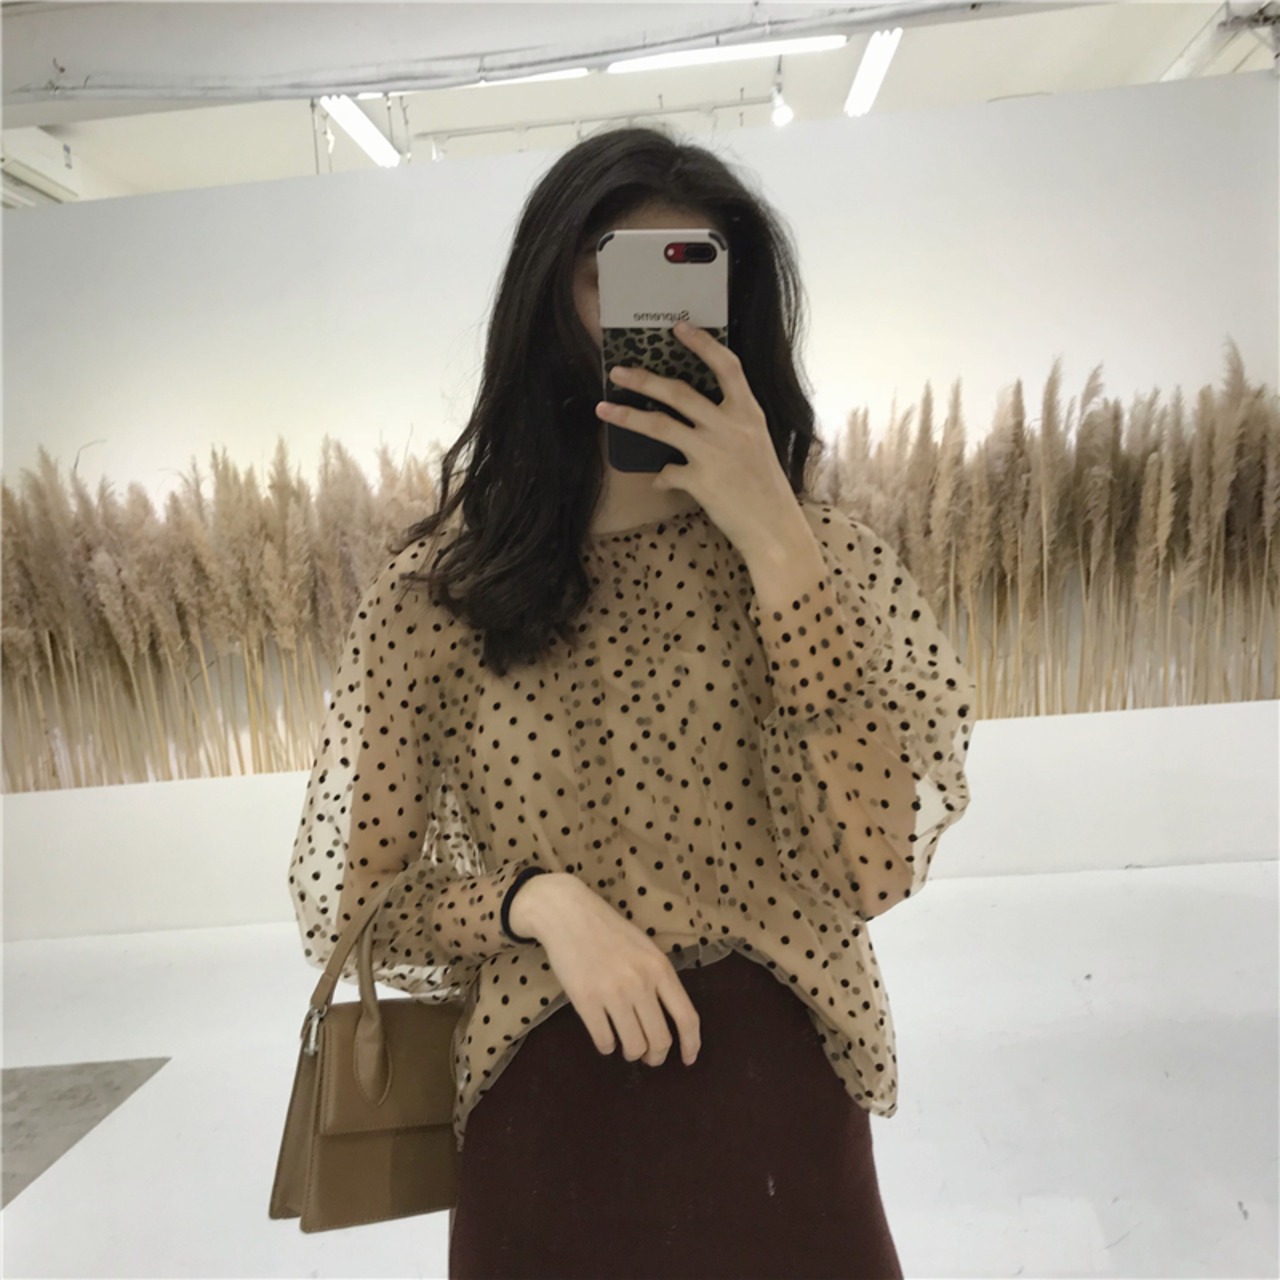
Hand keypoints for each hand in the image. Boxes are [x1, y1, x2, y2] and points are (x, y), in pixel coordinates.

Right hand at [512, 873, 701, 1067]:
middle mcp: (641, 983)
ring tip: (626, 1046)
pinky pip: (604, 1041)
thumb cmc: (609, 931)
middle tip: (649, 1057)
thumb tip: (670, 1019)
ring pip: (633, 1046)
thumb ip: (659, 979)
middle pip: (660, 1039)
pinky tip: (605, 1036)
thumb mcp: (646, 948)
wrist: (568, 914)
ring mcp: (613, 993)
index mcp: (660, 968)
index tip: (688, 1059)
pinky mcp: (585, 1000)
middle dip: (656, 1056)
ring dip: (632, 1053)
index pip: (687, 1017)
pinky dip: (607, 1046)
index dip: (691, 1044)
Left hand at [594, 320, 806, 558]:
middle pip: (680, 392)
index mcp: (749, 414)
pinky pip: (667, 472)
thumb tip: (695, 423)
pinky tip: (662, 481)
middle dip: (644, 379)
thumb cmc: (765, 488)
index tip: (678, 327)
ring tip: (603, 409)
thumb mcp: (756, 445)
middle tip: (618, 371)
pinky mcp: (699, 481)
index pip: (727, 366)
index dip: (702, 344)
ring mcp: (713, 453)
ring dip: (628, 416)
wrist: (774, 529)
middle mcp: (730, 428)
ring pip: (661, 425)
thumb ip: (729, 427)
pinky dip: (661, 477)